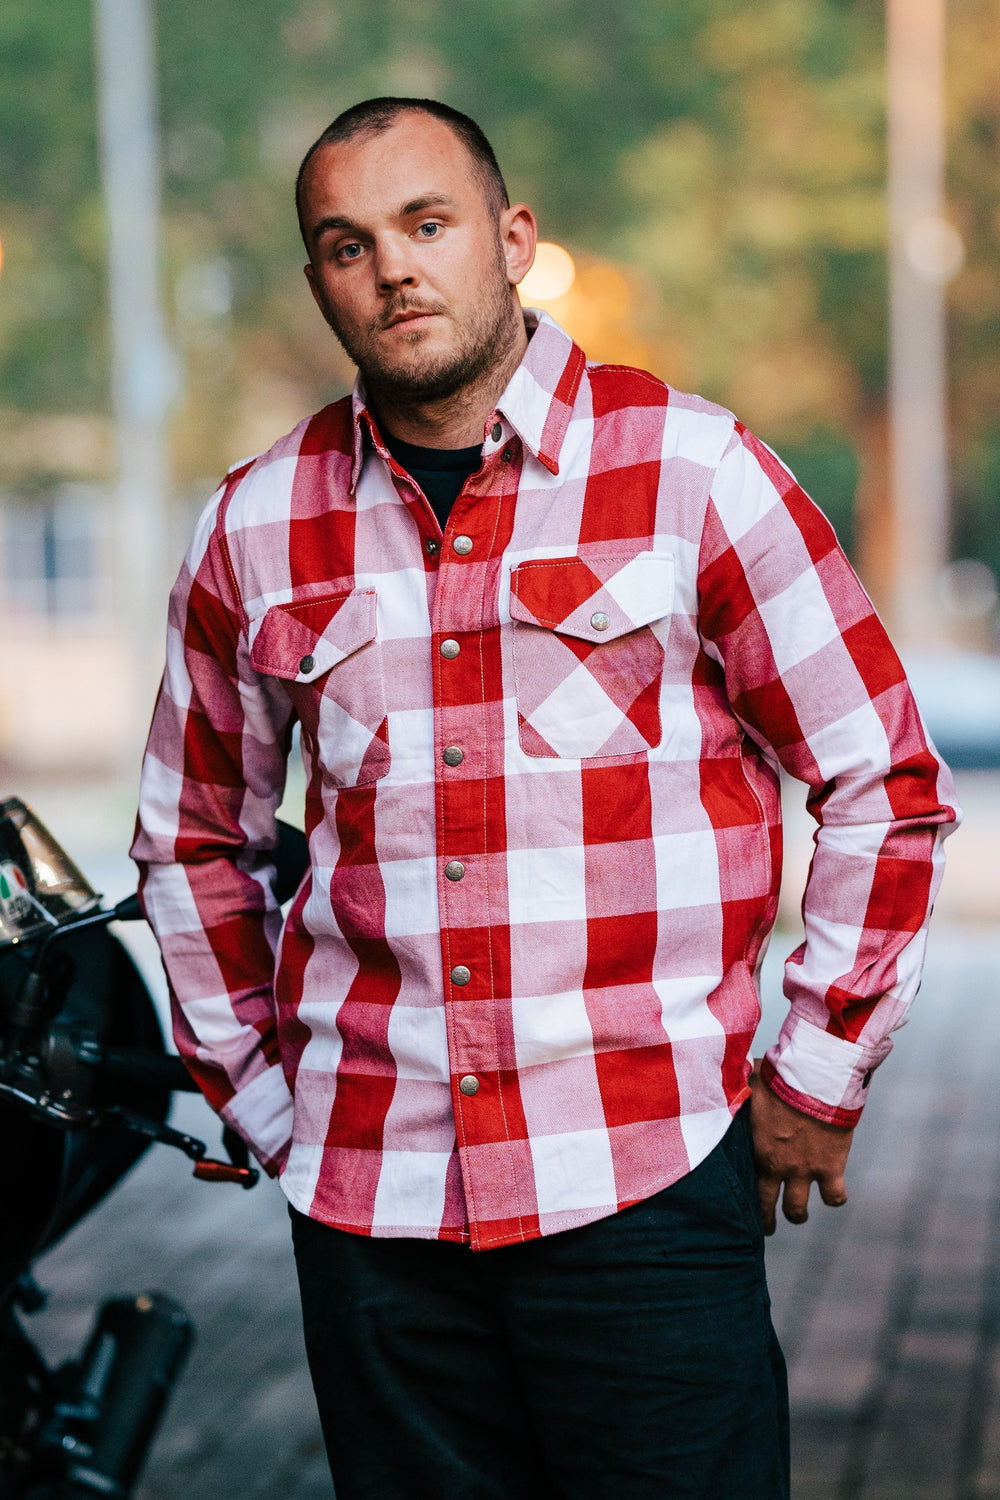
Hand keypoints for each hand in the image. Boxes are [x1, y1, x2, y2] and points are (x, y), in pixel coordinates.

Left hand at [748, 1061, 854, 1234]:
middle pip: (768, 1207)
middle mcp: (777, 1166)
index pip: (743, 1183)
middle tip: (768, 1226)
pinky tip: (833, 1194)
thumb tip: (725, 1080)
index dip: (742, 1194)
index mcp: (755, 1148)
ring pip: (798, 1210)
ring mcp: (805, 1170)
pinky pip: (834, 1197)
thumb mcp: (750, 1085)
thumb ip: (739, 1091)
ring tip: (798, 1214)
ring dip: (798, 1214)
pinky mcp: (831, 1167)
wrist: (815, 1079)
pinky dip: (835, 1198)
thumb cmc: (780, 1078)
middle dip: (767, 1220)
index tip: (742, 1201)